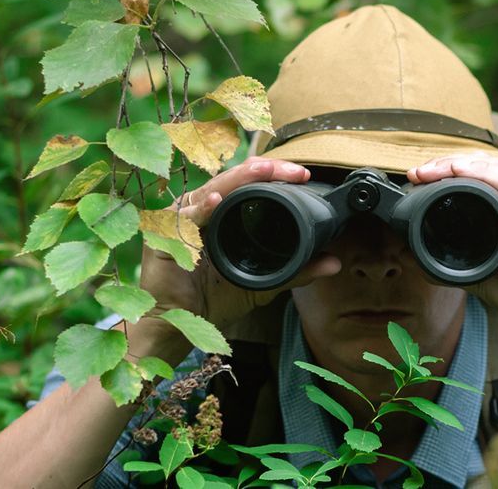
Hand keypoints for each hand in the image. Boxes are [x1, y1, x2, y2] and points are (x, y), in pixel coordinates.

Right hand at [140, 157, 342, 332]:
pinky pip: (184, 218)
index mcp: (222, 215)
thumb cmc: (212, 300)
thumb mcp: (263, 282)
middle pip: (233, 180)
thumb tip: (334, 263)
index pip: (248, 185)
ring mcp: (181, 220)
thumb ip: (296, 270)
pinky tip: (216, 202)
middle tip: (292, 171)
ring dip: (238, 178)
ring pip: (211, 190)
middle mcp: (201, 211)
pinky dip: (202, 209)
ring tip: (263, 171)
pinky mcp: (164, 235)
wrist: (179, 326)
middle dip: (264, 170)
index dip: (274, 176)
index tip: (302, 176)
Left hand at [407, 152, 497, 345]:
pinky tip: (459, 173)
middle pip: (487, 164)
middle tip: (417, 172)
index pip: (485, 172)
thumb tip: (418, 260)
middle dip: (448, 161)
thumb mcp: (487, 272)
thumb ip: (457, 261)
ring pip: (497, 169)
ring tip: (429, 171)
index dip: (451, 168)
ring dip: (458, 164)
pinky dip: (483, 176)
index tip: (420, 176)